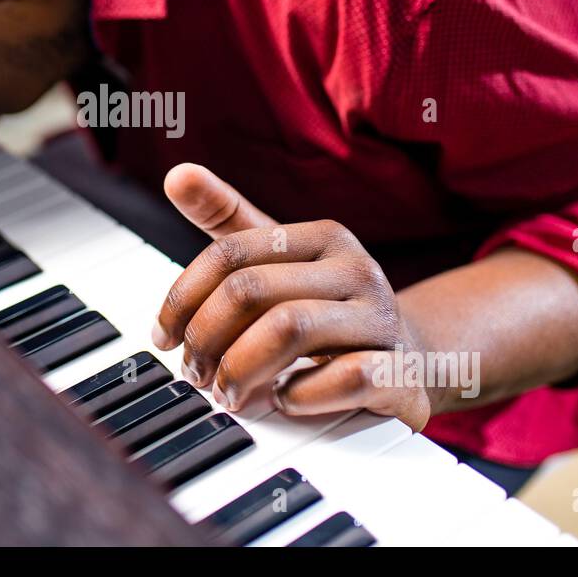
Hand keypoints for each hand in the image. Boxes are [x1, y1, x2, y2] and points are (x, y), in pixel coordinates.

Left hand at [152, 163, 431, 429]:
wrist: (413, 360)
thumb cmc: (329, 309)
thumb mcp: (279, 260)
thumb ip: (227, 220)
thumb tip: (176, 175)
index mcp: (324, 237)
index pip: (231, 252)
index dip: (183, 297)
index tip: (164, 337)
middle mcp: (356, 269)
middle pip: (252, 289)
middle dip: (207, 337)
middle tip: (194, 373)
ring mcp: (381, 319)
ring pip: (290, 328)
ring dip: (241, 368)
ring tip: (227, 393)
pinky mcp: (400, 370)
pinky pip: (346, 377)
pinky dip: (302, 394)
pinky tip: (284, 401)